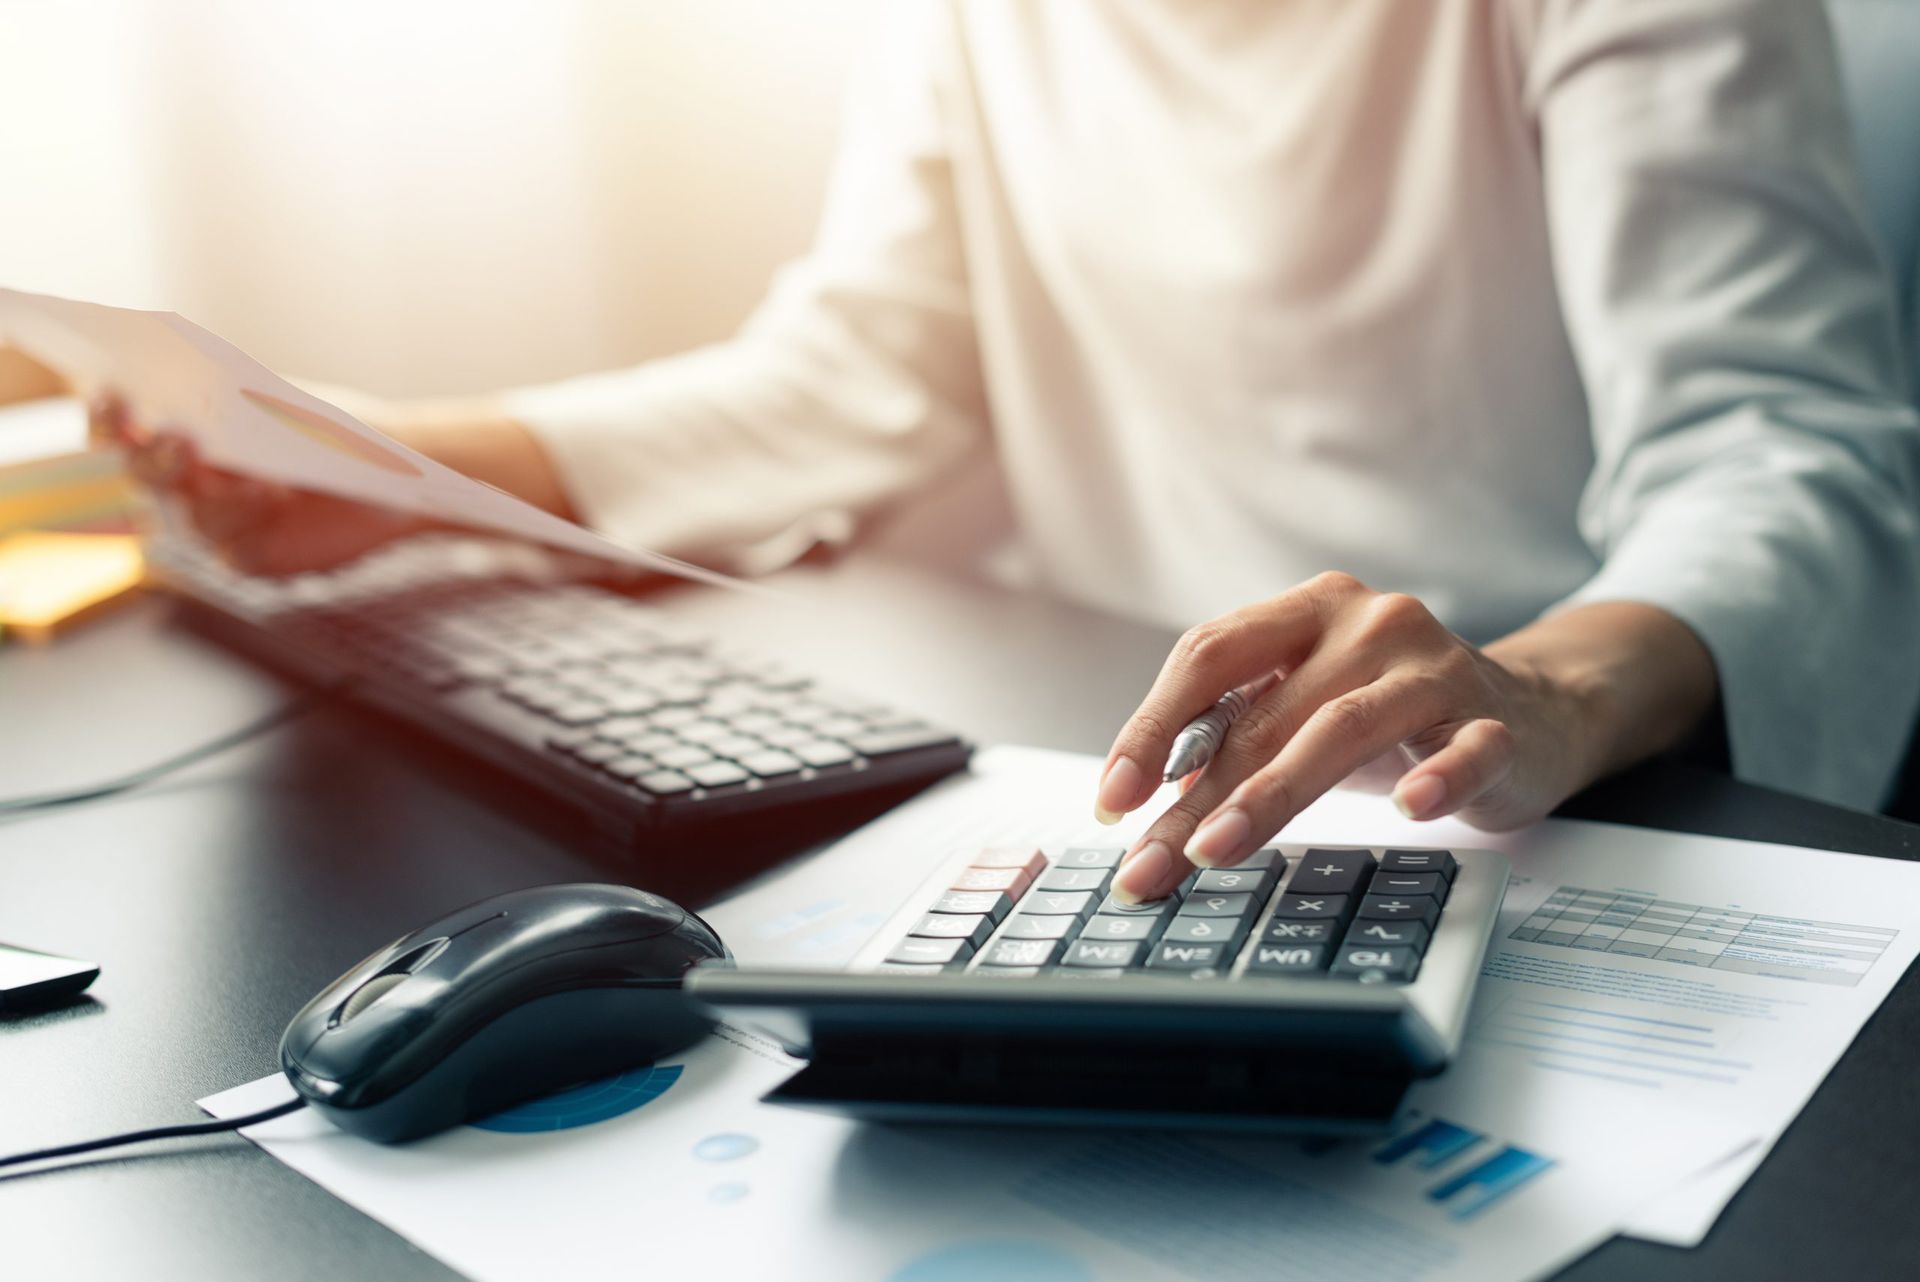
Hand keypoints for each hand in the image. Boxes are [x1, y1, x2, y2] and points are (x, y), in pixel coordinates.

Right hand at [92, 395, 427, 574]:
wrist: (395, 477)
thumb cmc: (337, 431)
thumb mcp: (293, 406)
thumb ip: (239, 401)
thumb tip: (195, 389)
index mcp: (186, 432)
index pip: (125, 425)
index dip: (106, 417)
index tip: (111, 398)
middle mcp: (191, 480)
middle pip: (145, 474)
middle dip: (153, 459)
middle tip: (177, 442)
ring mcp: (219, 522)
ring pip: (190, 518)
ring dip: (214, 497)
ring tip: (252, 478)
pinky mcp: (251, 558)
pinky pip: (232, 553)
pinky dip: (246, 529)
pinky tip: (269, 502)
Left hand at [1096, 572, 1713, 902]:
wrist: (1534, 710)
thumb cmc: (1394, 718)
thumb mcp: (1305, 712)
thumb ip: (1235, 740)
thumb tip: (1145, 811)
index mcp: (1307, 610)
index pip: (1209, 655)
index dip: (1152, 727)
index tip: (1113, 800)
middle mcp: (1368, 624)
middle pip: (1263, 712)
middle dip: (1195, 798)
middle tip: (1149, 866)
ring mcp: (1435, 668)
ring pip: (1342, 728)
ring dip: (1272, 794)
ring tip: (1218, 848)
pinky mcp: (1496, 720)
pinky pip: (1466, 749)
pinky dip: (1438, 777)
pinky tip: (1411, 809)